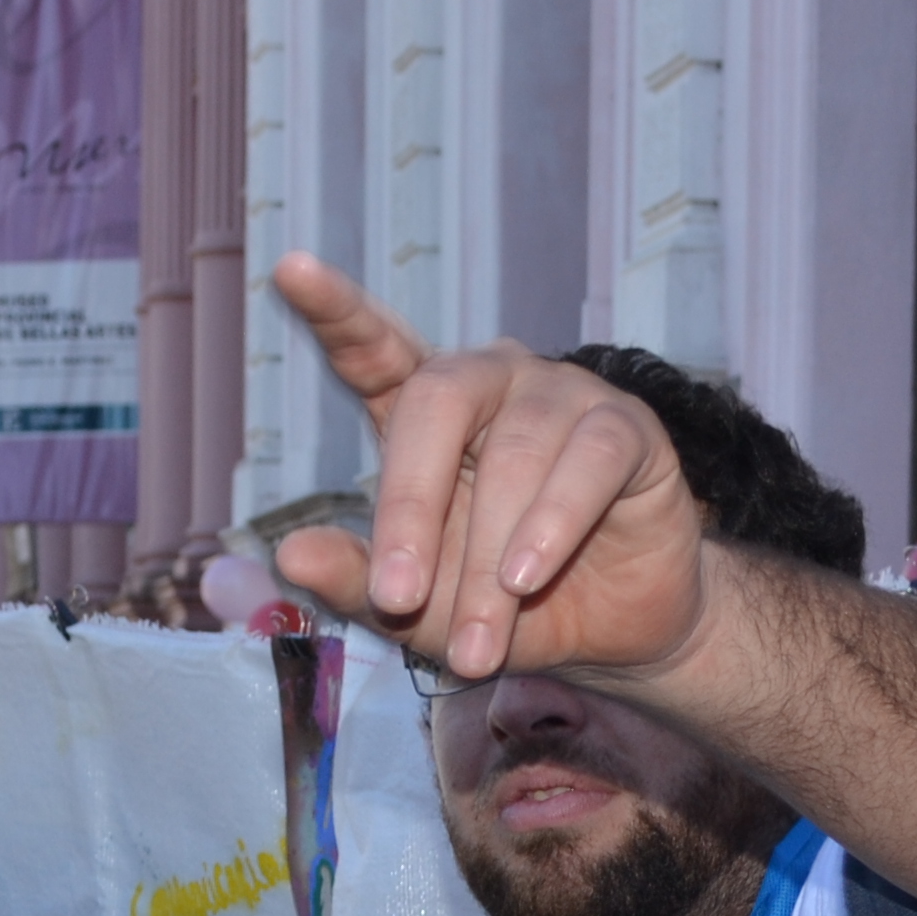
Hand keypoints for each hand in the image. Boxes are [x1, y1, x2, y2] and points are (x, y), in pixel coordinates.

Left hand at [266, 252, 712, 692]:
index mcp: (427, 409)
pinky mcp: (626, 428)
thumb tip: (290, 553)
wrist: (611, 633)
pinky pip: (586, 462)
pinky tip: (527, 580)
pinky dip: (551, 526)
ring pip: (512, 458)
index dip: (336, 310)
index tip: (290, 271)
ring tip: (477, 645)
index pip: (375, 347)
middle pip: (437, 400)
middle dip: (410, 506)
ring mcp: (561, 395)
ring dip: (487, 564)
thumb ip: (358, 579)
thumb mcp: (420, 607)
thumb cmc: (500, 603)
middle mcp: (491, 382)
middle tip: (398, 597)